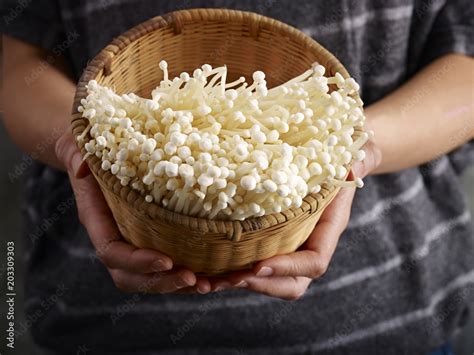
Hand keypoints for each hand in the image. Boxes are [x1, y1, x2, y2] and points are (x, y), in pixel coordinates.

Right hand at [55, 131, 211, 293]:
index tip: (166, 260)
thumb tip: (83, 168)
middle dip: (162, 282)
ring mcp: (133, 240)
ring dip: (180, 285)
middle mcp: (114, 236)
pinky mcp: (152, 237)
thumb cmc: (91, 146)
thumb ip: (79, 155)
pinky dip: (189, 272)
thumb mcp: (82, 145)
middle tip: (193, 279)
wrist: (97, 152)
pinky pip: (168, 264)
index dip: (137, 261)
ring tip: (208, 284)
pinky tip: (214, 273)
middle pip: (132, 276)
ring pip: (152, 277)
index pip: (112, 251)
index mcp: (97, 219)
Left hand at [209, 140, 381, 299]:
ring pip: (266, 278)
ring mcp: (287, 244)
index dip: (289, 267)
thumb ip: (360, 161)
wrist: (335, 157)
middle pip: (289, 283)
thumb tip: (352, 170)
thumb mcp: (358, 152)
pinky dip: (227, 269)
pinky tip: (202, 268)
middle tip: (226, 279)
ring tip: (204, 282)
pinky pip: (250, 262)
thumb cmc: (345, 154)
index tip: (259, 264)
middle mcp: (308, 242)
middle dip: (259, 285)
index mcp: (328, 228)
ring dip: (235, 283)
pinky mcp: (268, 238)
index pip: (314, 261)